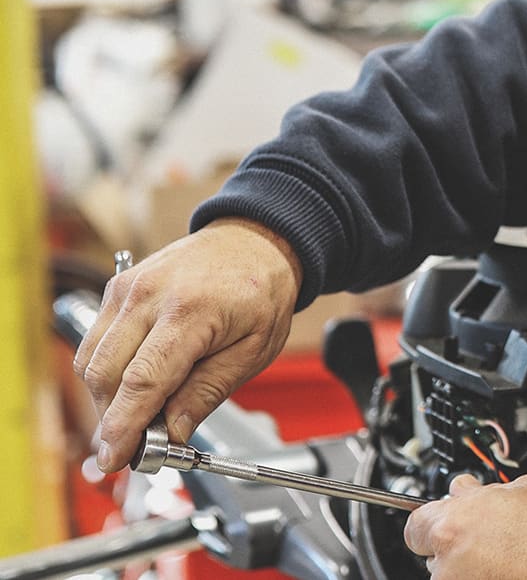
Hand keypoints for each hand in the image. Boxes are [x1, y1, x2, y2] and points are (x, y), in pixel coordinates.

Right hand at [75, 217, 302, 471]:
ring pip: (91, 361)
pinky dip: (104, 372)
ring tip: (138, 416)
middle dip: (113, 419)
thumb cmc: (260, 292)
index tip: (115, 459)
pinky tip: (132, 385)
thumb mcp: (253, 351)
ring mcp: (127, 289)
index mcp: (191, 311)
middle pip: (107, 375)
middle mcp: (149, 296)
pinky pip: (94, 342)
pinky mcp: (116, 288)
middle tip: (135, 445)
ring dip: (105, 399)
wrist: (253, 242)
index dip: (124, 427)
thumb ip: (208, 393)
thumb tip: (172, 435)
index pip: (143, 381)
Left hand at [405, 473, 526, 578]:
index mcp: (453, 524)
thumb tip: (466, 490)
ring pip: (455, 573)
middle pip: (436, 550)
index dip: (436, 517)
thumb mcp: (524, 489)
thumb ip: (483, 493)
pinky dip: (489, 576)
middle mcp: (450, 562)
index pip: (415, 524)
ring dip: (473, 563)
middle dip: (458, 539)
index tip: (449, 516)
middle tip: (491, 532)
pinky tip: (515, 568)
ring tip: (511, 553)